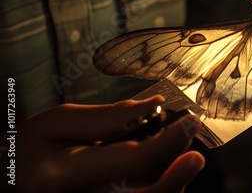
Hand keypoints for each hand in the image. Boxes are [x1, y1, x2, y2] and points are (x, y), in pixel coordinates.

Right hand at [1, 96, 203, 192]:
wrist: (13, 184)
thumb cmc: (29, 153)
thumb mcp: (55, 124)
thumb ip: (107, 116)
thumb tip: (155, 105)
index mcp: (63, 176)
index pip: (135, 162)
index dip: (170, 142)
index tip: (190, 122)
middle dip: (179, 174)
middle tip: (195, 154)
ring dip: (172, 182)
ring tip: (180, 159)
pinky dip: (159, 188)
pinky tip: (164, 172)